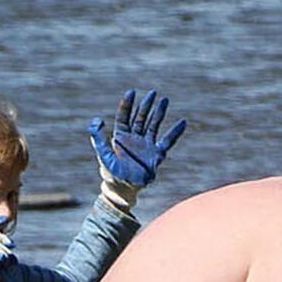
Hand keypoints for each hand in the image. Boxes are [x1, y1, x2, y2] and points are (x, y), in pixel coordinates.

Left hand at [89, 89, 187, 211]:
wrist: (124, 190)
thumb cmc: (112, 173)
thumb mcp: (104, 155)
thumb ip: (98, 138)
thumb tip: (97, 120)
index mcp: (121, 136)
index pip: (124, 116)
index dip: (127, 104)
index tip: (132, 92)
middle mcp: (134, 138)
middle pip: (141, 117)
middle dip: (146, 105)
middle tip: (153, 93)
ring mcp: (146, 145)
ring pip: (153, 125)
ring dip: (159, 112)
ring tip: (165, 100)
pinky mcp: (156, 154)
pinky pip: (168, 141)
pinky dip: (175, 132)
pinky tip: (183, 122)